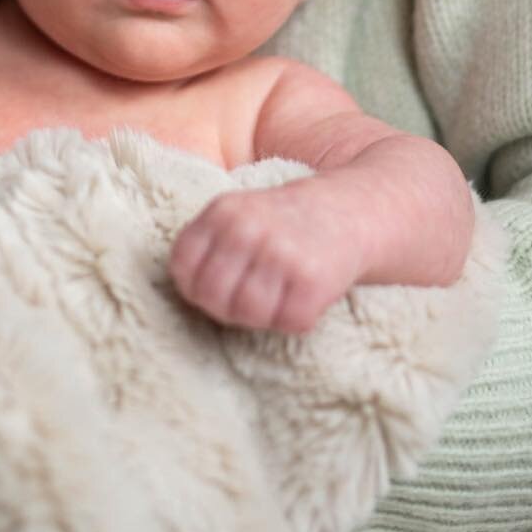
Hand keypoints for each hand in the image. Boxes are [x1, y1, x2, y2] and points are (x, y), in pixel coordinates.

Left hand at [169, 183, 363, 333]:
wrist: (348, 210)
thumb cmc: (281, 223)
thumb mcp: (237, 216)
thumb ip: (206, 246)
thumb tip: (186, 292)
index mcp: (223, 211)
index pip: (184, 270)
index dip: (197, 289)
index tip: (221, 286)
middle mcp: (248, 228)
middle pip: (212, 298)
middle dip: (228, 308)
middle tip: (251, 296)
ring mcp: (280, 253)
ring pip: (248, 315)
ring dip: (263, 315)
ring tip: (278, 294)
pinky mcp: (312, 279)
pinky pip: (288, 321)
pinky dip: (296, 318)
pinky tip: (303, 295)